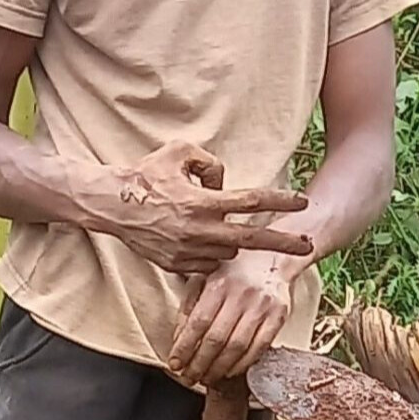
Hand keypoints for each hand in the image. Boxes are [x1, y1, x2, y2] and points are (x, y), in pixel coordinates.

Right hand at [97, 141, 312, 274]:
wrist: (111, 205)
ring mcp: (189, 252)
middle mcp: (199, 231)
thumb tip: (223, 181)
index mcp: (203, 202)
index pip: (252, 202)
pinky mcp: (177, 266)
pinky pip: (205, 262)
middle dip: (283, 243)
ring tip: (213, 226)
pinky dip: (209, 251)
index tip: (302, 201)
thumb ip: (209, 162)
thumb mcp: (179, 152)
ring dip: (230, 241)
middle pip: (251, 240)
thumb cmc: (145, 175)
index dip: (280, 201)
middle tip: (307, 244)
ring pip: (227, 252)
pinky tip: (197, 238)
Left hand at [166, 250, 294, 386]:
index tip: (174, 364)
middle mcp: (241, 295)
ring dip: (219, 369)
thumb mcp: (204, 278)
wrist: (272, 256)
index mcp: (219, 283)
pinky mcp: (279, 315)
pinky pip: (259, 347)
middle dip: (199, 364)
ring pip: (237, 347)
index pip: (197, 323)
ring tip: (206, 378)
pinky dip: (243, 364)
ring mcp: (262, 306)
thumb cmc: (232, 270)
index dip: (184, 347)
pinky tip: (230, 371)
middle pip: (216, 339)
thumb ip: (189, 307)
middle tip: (188, 378)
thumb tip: (177, 339)